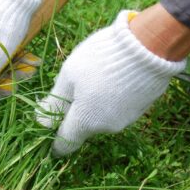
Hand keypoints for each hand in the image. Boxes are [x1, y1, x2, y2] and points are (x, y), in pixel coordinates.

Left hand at [36, 10, 186, 155]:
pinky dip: (111, 97)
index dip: (54, 139)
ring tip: (97, 74)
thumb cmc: (101, 59)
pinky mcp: (141, 109)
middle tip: (74, 83)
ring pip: (100, 116)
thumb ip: (55, 102)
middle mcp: (106, 127)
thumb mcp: (69, 75)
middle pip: (83, 125)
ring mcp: (127, 119)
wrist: (149, 46)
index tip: (48, 129)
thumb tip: (41, 123)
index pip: (65, 143)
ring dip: (94, 103)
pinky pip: (118, 108)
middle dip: (75, 111)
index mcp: (85, 122)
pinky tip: (113, 76)